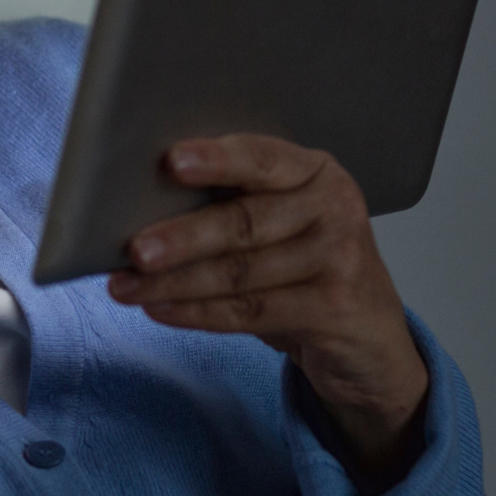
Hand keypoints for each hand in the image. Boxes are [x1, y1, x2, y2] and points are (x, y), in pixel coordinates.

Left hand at [107, 135, 431, 488]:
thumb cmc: (309, 268)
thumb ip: (236, 203)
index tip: (171, 161)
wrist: (370, 337)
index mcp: (316, 171)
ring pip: (241, 272)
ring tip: (126, 287)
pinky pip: (251, 311)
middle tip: (133, 249)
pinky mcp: (333, 309)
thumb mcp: (284, 223)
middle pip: (246, 221)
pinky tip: (161, 310)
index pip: (262, 158)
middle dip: (183, 237)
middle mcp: (334, 208)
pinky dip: (198, 313)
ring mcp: (340, 260)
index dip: (216, 160)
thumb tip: (142, 206)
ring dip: (175, 283)